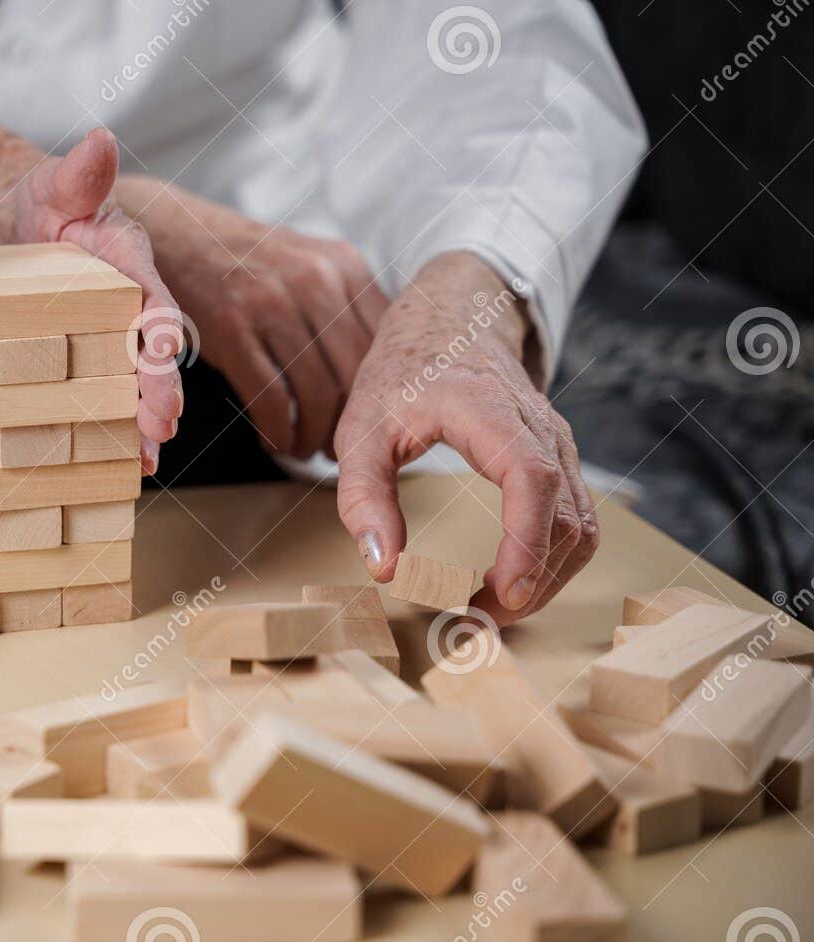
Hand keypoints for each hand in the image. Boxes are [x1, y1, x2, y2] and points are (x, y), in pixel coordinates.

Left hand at [8, 129, 183, 473]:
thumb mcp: (56, 187)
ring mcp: (114, 344)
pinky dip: (120, 434)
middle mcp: (132, 312)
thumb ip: (79, 174)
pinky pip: (111, 404)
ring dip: (144, 424)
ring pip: (137, 388)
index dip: (161, 330)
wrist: (25, 234)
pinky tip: (126, 466)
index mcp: (132, 269)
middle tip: (162, 425)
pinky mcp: (93, 367)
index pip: (153, 300)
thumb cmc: (47, 207)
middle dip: (160, 390)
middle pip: (153, 355)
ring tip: (145, 459)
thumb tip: (100, 141)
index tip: (164, 354)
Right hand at [117, 178, 388, 458]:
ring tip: (304, 450)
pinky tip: (273, 440)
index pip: (384, 347)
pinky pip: (270, 400)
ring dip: (312, 437)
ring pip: (315, 394)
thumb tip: (382, 373)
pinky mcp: (231, 328)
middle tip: (339, 450)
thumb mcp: (311, 264)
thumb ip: (348, 305)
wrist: (177, 234)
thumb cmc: (249, 262)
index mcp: (346, 266)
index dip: (378, 395)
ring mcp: (272, 303)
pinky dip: (277, 432)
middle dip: (349, 426)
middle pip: (354, 376)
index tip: (367, 422)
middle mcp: (316, 281)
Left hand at [333, 251, 597, 625]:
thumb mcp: (360, 430)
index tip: (506, 593)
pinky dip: (552, 560)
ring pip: (582, 526)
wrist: (450, 319)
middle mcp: (540, 428)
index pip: (532, 479)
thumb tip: (383, 568)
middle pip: (567, 517)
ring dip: (546, 579)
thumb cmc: (402, 372)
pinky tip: (509, 581)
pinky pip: (576, 519)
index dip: (527, 541)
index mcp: (490, 411)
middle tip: (476, 622)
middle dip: (532, 581)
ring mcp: (558, 444)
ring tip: (489, 610)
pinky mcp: (560, 460)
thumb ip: (363, 497)